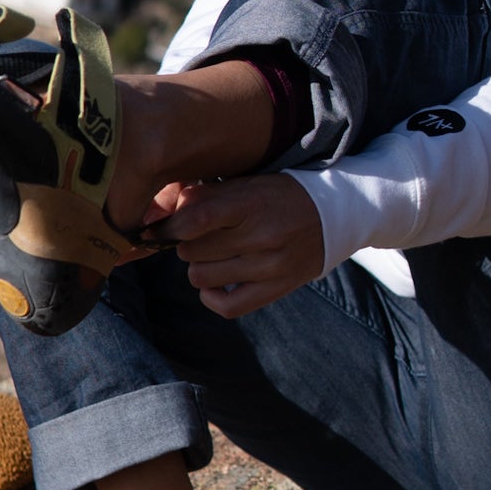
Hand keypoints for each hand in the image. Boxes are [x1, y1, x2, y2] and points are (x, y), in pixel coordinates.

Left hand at [139, 173, 323, 318]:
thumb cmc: (281, 195)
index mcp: (252, 203)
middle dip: (185, 243)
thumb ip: (208, 194)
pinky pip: (228, 306)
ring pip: (203, 277)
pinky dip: (212, 296)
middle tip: (195, 236)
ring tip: (210, 254)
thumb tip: (167, 208)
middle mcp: (261, 236)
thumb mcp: (249, 183)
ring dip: (198, 266)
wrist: (335, 214)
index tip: (155, 230)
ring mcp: (269, 266)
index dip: (167, 227)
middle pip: (193, 250)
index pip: (195, 220)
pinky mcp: (276, 289)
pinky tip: (216, 281)